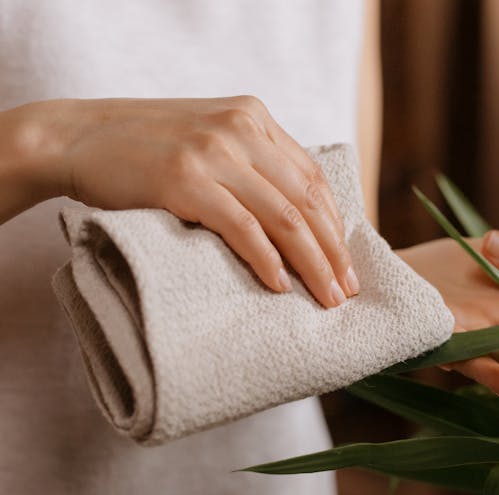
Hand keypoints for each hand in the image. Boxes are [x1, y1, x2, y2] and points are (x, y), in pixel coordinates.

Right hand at [0, 97, 357, 307]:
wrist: (76, 137)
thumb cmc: (144, 146)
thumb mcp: (209, 139)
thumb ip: (250, 162)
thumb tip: (293, 217)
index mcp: (253, 117)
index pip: (312, 176)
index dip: (335, 222)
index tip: (345, 259)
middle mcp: (241, 130)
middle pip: (306, 199)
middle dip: (333, 250)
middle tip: (346, 289)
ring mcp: (214, 153)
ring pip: (283, 216)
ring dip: (311, 263)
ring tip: (326, 297)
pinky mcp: (185, 179)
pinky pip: (242, 226)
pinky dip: (266, 259)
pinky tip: (280, 285)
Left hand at [397, 230, 498, 397]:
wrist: (397, 271)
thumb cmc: (446, 269)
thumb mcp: (485, 253)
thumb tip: (495, 244)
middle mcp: (487, 336)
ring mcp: (458, 339)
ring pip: (482, 358)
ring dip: (496, 372)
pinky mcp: (430, 336)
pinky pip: (448, 349)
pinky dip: (463, 359)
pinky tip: (478, 369)